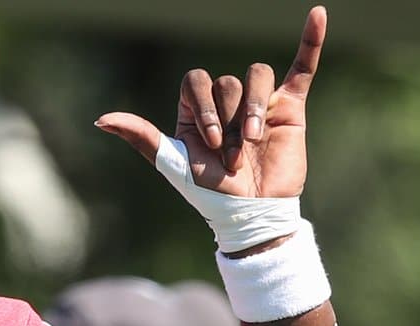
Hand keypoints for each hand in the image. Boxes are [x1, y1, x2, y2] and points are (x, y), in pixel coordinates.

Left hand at [95, 6, 325, 198]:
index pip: (196, 80)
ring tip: (252, 142)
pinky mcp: (290, 107)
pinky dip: (311, 40)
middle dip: (228, 120)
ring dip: (253, 110)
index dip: (203, 107)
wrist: (252, 212)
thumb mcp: (172, 163)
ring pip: (256, 76)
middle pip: (227, 82)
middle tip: (232, 155)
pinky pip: (302, 66)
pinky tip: (319, 14)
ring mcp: (259, 102)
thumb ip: (141, 137)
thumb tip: (100, 120)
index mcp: (195, 110)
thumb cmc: (210, 192)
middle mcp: (226, 102)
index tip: (208, 142)